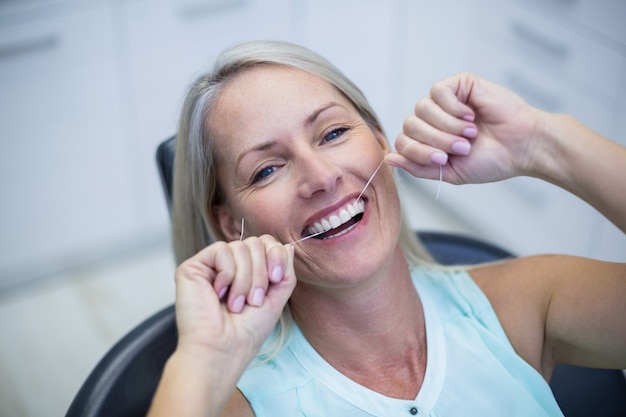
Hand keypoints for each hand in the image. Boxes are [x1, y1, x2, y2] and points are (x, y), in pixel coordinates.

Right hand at [173, 235, 295, 361]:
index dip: (275, 255)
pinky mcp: (193, 267)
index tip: (275, 279)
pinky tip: (219, 294)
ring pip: (239, 246)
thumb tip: (288, 246)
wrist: (223, 349)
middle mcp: (228, 265)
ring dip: (245, 279)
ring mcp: (210, 265)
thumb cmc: (247, 331)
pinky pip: (221, 250)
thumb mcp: (276, 297)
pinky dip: (227, 274)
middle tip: (253, 300)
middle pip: (255, 242)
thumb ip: (284, 271)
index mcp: (247, 271)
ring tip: (236, 303)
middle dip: (260, 272)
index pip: (265, 243)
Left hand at [386, 72, 544, 183]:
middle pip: (410, 125)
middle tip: (462, 147)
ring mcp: (445, 101)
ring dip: (446, 126)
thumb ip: (418, 167)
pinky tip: (470, 115)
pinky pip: (438, 92)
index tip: (444, 159)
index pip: (404, 141)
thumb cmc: (491, 160)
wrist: (521, 147)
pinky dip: (452, 108)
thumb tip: (389, 159)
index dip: (418, 152)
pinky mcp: (459, 84)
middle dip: (435, 140)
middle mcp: (433, 119)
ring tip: (469, 133)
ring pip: (421, 109)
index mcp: (429, 139)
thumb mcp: (449, 172)